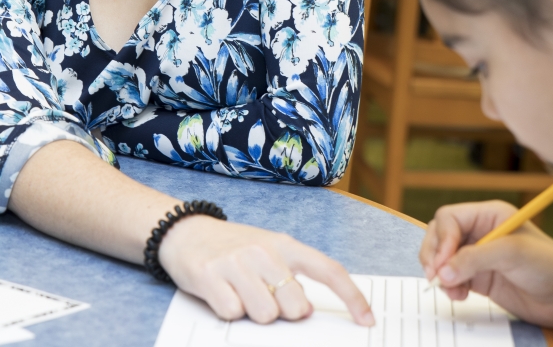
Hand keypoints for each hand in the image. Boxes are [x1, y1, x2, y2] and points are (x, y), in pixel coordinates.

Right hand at [159, 214, 375, 326]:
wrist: (185, 232)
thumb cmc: (234, 248)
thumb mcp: (269, 252)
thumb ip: (292, 276)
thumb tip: (308, 311)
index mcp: (286, 245)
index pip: (329, 271)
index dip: (352, 297)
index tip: (366, 319)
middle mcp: (265, 252)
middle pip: (296, 306)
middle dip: (285, 313)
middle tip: (267, 299)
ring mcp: (237, 263)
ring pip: (266, 314)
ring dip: (255, 314)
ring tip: (241, 294)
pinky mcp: (209, 277)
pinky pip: (232, 314)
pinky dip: (229, 312)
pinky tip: (222, 293)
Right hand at [419, 201, 552, 330]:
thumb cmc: (549, 266)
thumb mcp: (513, 254)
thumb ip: (475, 259)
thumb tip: (443, 271)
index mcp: (490, 215)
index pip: (450, 218)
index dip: (442, 239)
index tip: (443, 262)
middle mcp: (480, 232)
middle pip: (439, 236)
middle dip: (434, 256)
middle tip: (437, 277)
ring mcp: (478, 255)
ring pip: (442, 258)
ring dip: (440, 274)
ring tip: (453, 290)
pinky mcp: (478, 277)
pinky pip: (451, 278)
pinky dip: (448, 287)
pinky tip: (460, 295)